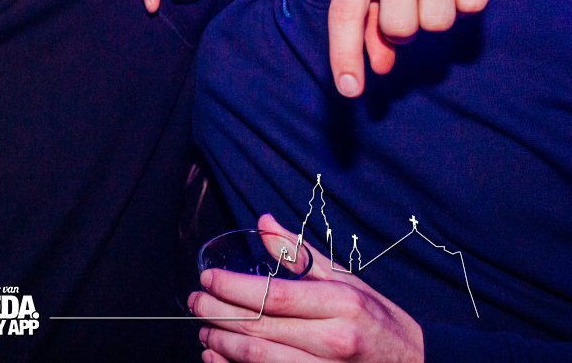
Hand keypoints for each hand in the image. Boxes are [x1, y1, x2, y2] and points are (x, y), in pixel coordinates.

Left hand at [189, 214, 424, 362]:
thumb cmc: (376, 318)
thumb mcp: (346, 279)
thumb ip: (301, 254)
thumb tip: (264, 222)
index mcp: (341, 304)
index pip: (274, 296)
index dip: (233, 288)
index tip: (206, 279)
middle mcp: (333, 339)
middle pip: (259, 328)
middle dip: (217, 314)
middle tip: (194, 303)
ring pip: (259, 359)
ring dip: (222, 345)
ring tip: (203, 330)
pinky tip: (218, 358)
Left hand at [329, 0, 490, 96]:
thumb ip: (367, 19)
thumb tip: (380, 67)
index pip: (345, 12)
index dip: (344, 55)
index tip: (350, 90)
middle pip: (401, 27)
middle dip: (402, 28)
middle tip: (404, 2)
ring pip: (438, 22)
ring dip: (434, 16)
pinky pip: (473, 5)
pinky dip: (464, 2)